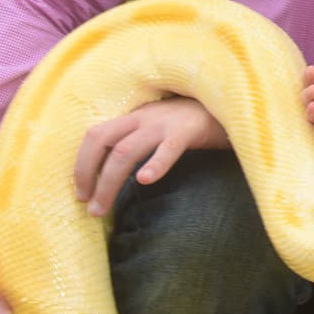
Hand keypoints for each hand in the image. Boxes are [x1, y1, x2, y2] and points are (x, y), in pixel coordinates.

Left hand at [73, 97, 227, 215]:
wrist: (232, 103)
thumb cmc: (194, 122)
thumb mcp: (159, 125)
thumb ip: (138, 140)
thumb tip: (114, 173)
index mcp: (135, 115)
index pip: (95, 135)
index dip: (81, 163)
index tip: (81, 192)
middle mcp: (144, 116)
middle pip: (101, 140)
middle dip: (86, 173)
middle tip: (87, 204)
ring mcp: (165, 123)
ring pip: (125, 151)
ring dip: (109, 183)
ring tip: (103, 209)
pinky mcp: (188, 131)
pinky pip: (168, 148)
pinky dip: (155, 164)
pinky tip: (147, 180)